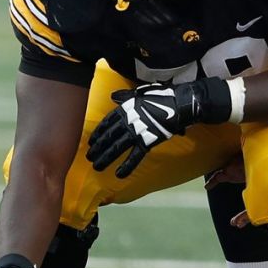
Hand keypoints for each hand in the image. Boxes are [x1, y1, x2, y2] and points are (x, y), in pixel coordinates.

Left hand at [87, 80, 217, 178]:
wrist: (178, 104)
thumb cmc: (160, 96)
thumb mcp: (139, 92)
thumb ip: (125, 96)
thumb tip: (113, 95)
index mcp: (124, 109)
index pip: (106, 123)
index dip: (98, 133)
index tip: (91, 142)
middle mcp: (127, 122)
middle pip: (108, 137)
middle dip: (97, 148)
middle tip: (89, 157)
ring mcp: (136, 132)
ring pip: (117, 148)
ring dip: (106, 158)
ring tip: (97, 167)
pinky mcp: (147, 142)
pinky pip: (135, 156)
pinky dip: (127, 166)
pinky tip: (119, 175)